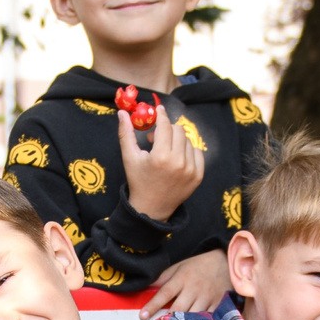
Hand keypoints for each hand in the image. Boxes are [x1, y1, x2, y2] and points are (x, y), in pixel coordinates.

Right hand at [119, 102, 203, 225]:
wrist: (151, 208)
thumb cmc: (138, 181)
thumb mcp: (129, 157)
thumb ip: (125, 133)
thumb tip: (121, 112)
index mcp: (161, 157)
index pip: (165, 126)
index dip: (161, 115)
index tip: (158, 110)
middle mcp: (179, 163)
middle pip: (178, 131)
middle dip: (167, 130)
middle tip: (156, 139)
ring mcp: (191, 170)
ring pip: (188, 141)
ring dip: (176, 141)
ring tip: (165, 152)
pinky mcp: (198, 176)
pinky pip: (198, 153)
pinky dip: (187, 152)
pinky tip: (176, 159)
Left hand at [141, 249, 233, 316]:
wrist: (226, 262)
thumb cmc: (198, 266)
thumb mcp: (179, 267)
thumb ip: (163, 278)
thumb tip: (145, 287)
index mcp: (182, 278)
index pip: (164, 293)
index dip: (153, 305)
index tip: (142, 316)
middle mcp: (194, 289)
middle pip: (178, 309)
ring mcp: (207, 298)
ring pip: (192, 317)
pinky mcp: (217, 305)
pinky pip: (207, 319)